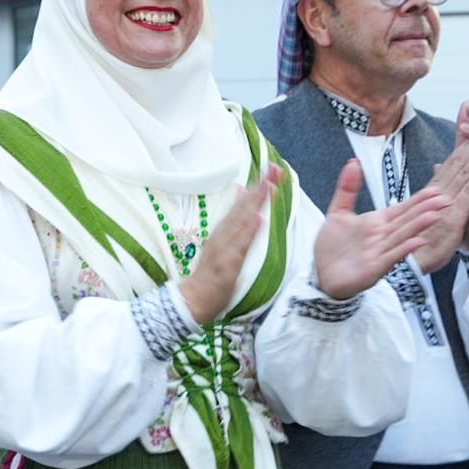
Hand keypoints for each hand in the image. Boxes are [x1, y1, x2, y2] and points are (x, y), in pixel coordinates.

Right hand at [180, 167, 282, 324]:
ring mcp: (225, 248)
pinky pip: (240, 246)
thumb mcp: (222, 240)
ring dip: (255, 203)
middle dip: (260, 187)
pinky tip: (257, 219)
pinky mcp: (228, 264)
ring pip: (241, 221)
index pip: (243, 203)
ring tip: (268, 186)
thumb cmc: (210, 273)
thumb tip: (241, 191)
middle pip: (244, 206)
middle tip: (275, 169)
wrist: (193, 299)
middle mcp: (224, 234)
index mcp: (224, 228)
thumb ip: (233, 217)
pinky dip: (248, 232)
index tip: (274, 169)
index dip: (259, 185)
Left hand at [313, 159, 453, 299]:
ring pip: (403, 236)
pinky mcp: (374, 268)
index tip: (436, 190)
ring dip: (419, 226)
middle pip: (407, 220)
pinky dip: (404, 249)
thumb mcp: (338, 212)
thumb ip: (347, 188)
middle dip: (426, 209)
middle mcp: (382, 236)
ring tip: (435, 215)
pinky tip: (417, 241)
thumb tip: (353, 162)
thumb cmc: (332, 247)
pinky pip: (391, 256)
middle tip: (446, 199)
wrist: (321, 274)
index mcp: (377, 223)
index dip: (419, 200)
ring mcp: (380, 252)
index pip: (402, 209)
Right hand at [407, 130, 468, 272]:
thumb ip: (423, 202)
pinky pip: (464, 199)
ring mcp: (441, 208)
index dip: (460, 146)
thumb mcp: (417, 219)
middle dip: (468, 141)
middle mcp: (434, 198)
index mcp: (428, 197)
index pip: (448, 168)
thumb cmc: (410, 245)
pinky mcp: (450, 222)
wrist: (404, 269)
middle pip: (454, 166)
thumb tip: (432, 189)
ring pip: (460, 177)